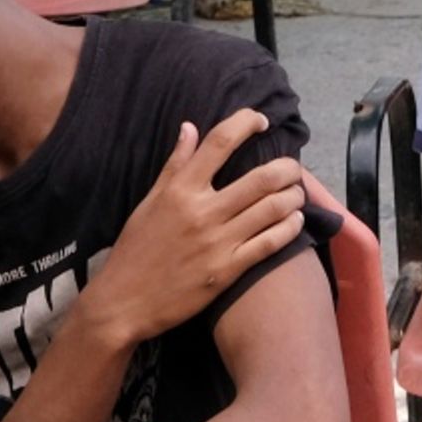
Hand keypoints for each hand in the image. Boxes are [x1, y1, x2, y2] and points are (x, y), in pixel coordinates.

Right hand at [84, 111, 309, 348]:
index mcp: (180, 190)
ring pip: (273, 208)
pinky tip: (294, 220)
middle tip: (293, 167)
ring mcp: (218, 242)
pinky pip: (271, 242)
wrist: (125, 301)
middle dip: (287, 168)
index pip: (219, 143)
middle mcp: (202, 211)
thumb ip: (174, 165)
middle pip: (261, 178)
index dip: (245, 123)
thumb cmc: (136, 250)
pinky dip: (290, 226)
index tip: (260, 120)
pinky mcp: (229, 269)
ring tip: (296, 193)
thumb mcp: (149, 202)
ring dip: (293, 196)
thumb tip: (190, 127)